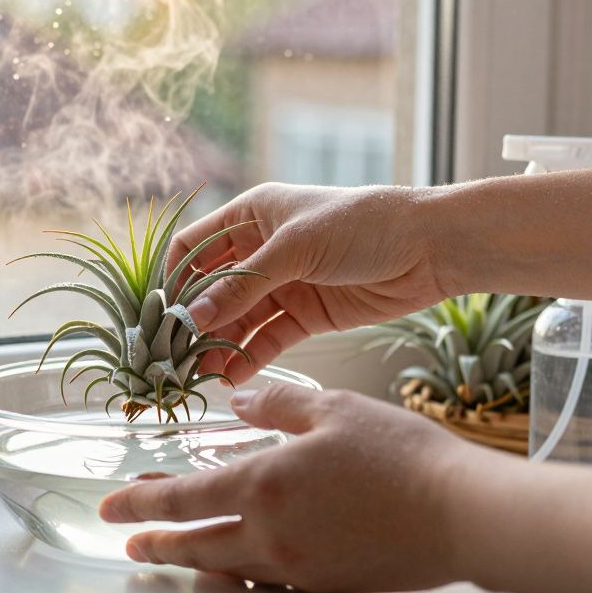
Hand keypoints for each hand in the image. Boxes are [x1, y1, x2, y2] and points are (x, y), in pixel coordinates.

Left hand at [97, 385, 486, 592]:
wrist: (463, 514)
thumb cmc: (402, 456)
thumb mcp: (332, 407)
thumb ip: (276, 404)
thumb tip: (238, 400)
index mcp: (264, 485)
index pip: (183, 498)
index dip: (139, 501)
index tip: (110, 504)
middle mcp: (272, 534)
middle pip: (195, 543)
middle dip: (155, 539)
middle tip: (129, 539)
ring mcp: (299, 565)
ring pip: (228, 566)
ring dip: (193, 556)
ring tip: (173, 550)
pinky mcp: (327, 581)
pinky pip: (266, 579)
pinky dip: (240, 569)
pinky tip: (241, 560)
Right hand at [172, 183, 447, 381]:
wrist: (430, 248)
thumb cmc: (362, 224)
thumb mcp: (295, 248)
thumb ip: (244, 286)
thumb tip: (195, 318)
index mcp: (251, 215)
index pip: (194, 246)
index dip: (175, 278)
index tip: (161, 313)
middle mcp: (261, 250)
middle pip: (213, 289)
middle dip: (195, 321)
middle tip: (176, 355)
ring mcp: (284, 284)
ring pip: (238, 319)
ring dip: (219, 344)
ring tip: (200, 374)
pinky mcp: (307, 315)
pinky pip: (267, 338)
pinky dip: (249, 357)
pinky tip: (231, 377)